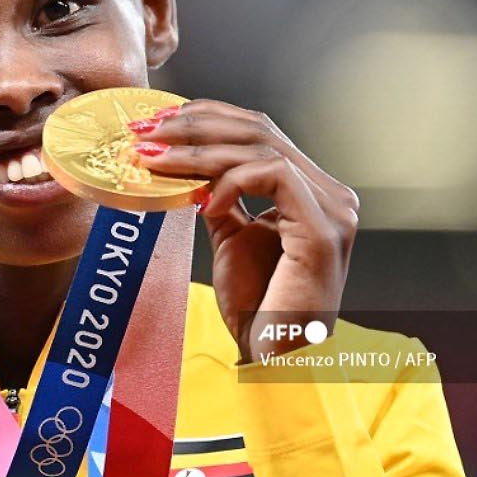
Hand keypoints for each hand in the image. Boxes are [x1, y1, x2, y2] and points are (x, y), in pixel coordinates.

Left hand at [127, 100, 358, 362]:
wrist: (275, 359)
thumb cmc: (258, 309)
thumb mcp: (232, 239)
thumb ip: (221, 199)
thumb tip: (185, 168)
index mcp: (312, 192)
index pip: (259, 131)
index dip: (205, 117)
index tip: (154, 122)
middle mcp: (330, 194)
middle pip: (258, 130)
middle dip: (193, 125)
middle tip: (144, 131)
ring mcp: (333, 209)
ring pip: (261, 147)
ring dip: (197, 149)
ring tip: (154, 159)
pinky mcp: (323, 230)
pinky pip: (273, 176)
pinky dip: (229, 182)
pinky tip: (201, 202)